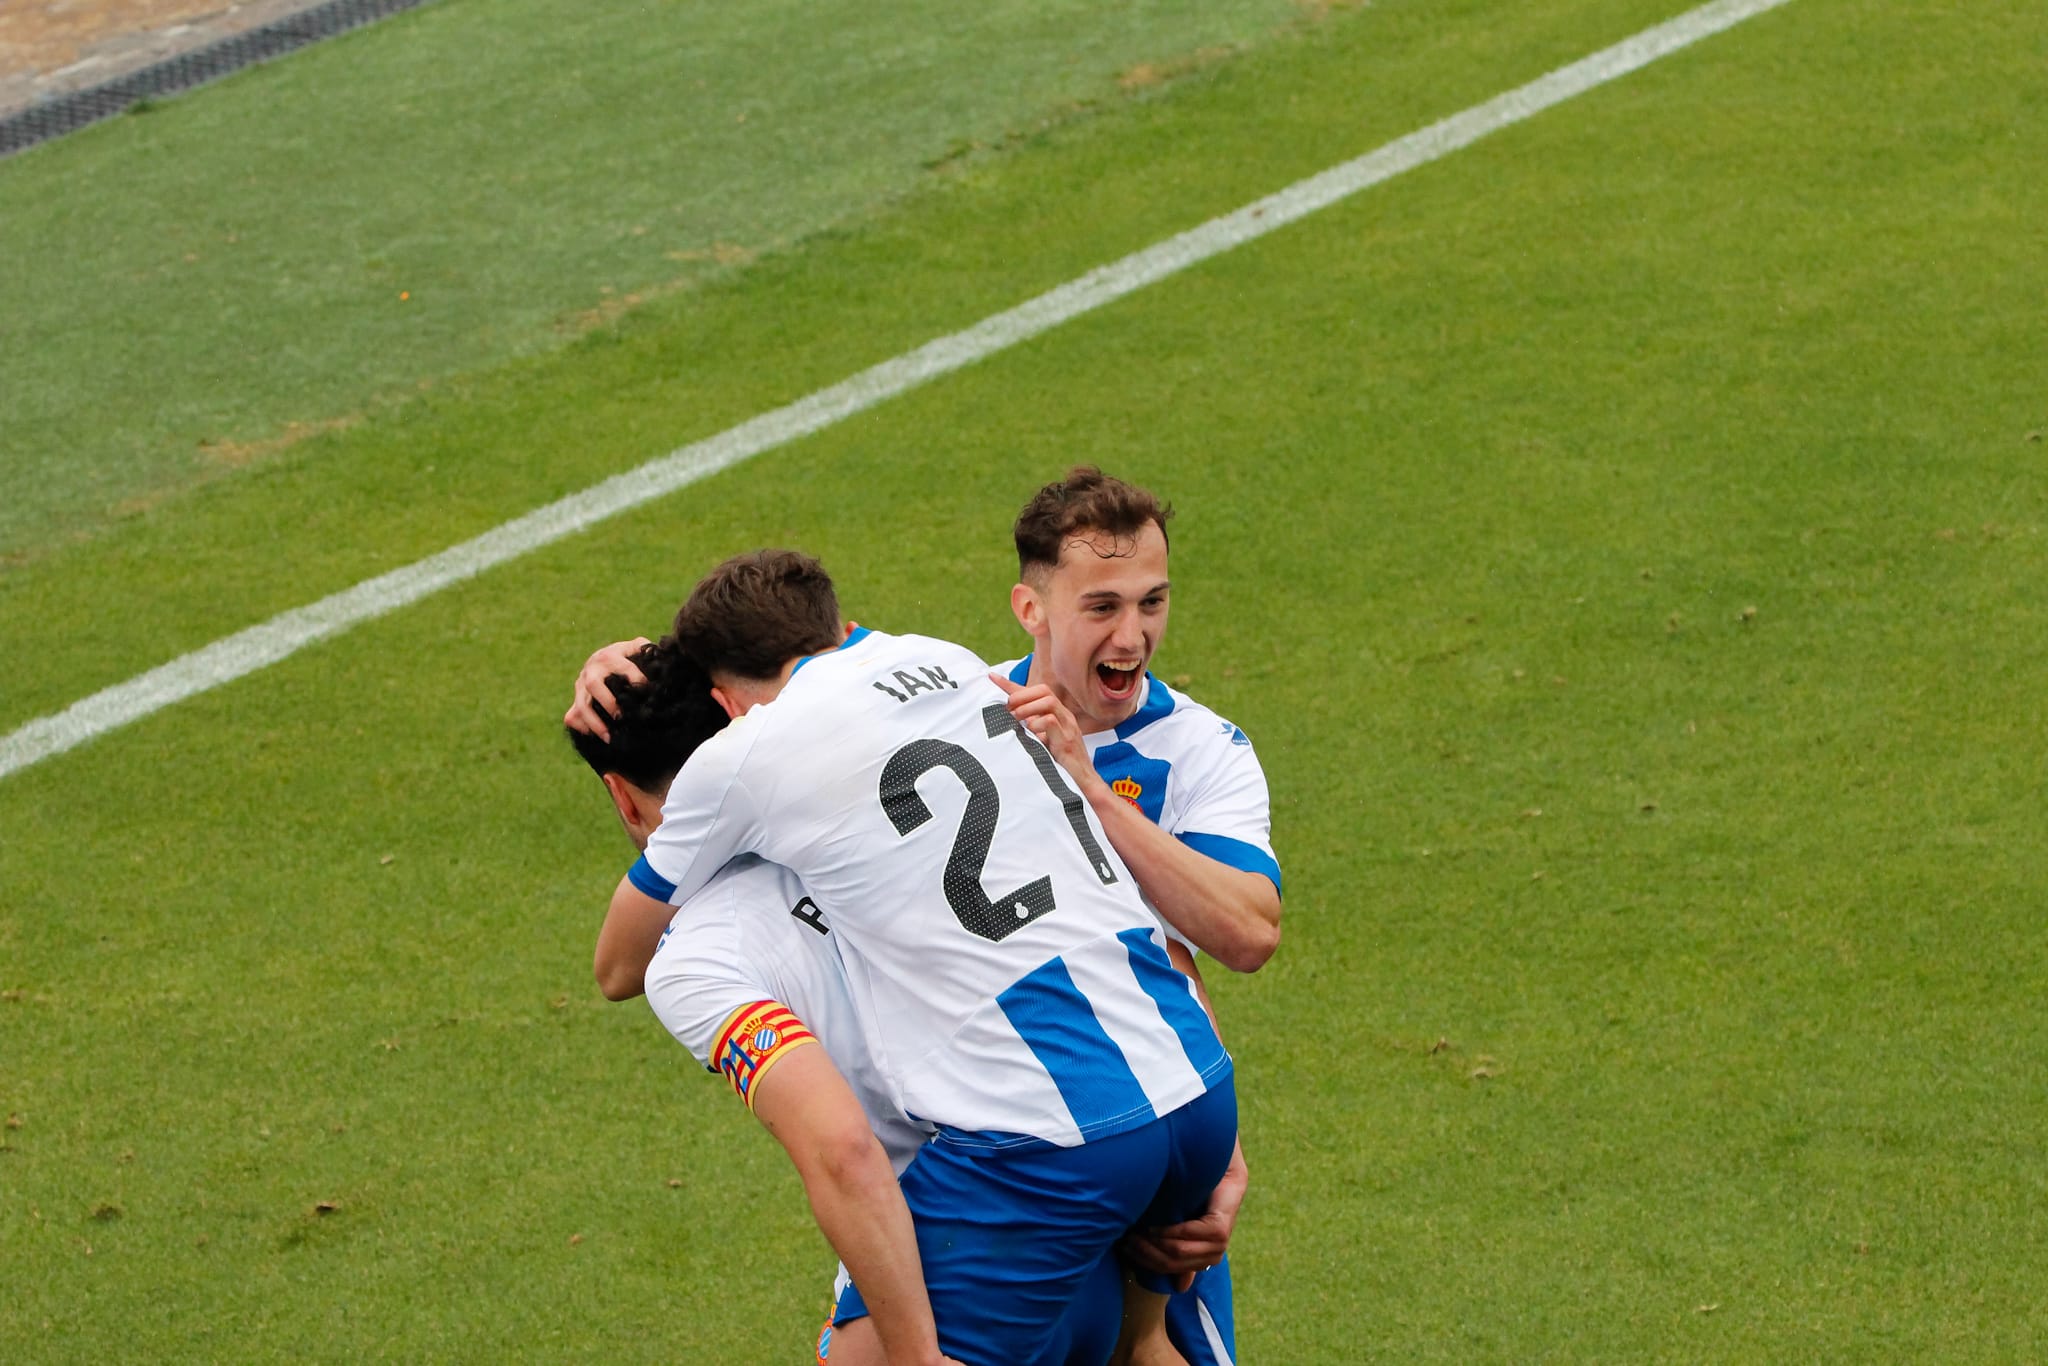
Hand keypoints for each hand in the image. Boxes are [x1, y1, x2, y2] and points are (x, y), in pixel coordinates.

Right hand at [564, 638, 650, 739]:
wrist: (599, 659)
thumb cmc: (622, 656)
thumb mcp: (633, 648)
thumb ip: (644, 648)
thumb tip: (658, 656)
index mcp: (609, 656)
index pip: (623, 667)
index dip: (636, 678)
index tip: (648, 690)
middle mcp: (591, 670)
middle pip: (593, 685)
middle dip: (607, 702)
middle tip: (621, 716)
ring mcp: (580, 685)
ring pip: (581, 705)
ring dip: (594, 722)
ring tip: (609, 737)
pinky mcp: (576, 699)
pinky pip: (572, 715)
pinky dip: (582, 727)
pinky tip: (595, 736)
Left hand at [988, 673, 1093, 788]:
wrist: (1084, 782)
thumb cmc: (1061, 763)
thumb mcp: (1042, 742)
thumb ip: (1029, 730)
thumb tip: (1007, 720)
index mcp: (1058, 714)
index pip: (1034, 692)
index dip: (1012, 685)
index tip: (991, 677)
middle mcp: (1064, 716)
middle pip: (1044, 690)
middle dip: (1021, 695)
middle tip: (1007, 709)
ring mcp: (1068, 727)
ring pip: (1049, 702)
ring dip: (1027, 708)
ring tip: (1016, 720)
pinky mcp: (1067, 740)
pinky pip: (1051, 722)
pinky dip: (1037, 724)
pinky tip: (1031, 734)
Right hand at [1121, 1144, 1246, 1290]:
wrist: (1205, 1143)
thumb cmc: (1186, 1176)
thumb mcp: (1176, 1212)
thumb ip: (1176, 1243)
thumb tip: (1182, 1286)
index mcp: (1207, 1245)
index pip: (1183, 1272)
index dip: (1154, 1266)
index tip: (1127, 1252)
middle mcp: (1219, 1241)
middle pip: (1185, 1265)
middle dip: (1152, 1258)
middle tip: (1128, 1244)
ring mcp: (1225, 1226)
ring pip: (1192, 1253)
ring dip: (1160, 1247)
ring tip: (1138, 1234)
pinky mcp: (1228, 1211)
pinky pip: (1205, 1233)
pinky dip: (1177, 1232)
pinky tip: (1157, 1226)